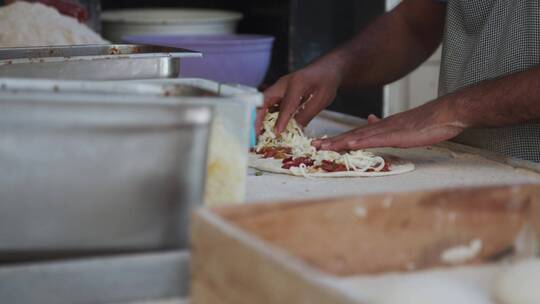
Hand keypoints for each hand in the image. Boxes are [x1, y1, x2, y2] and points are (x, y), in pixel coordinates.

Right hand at [255, 59, 343, 134]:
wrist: (326, 69)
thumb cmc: (326, 82)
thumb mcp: (321, 100)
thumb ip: (306, 115)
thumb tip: (294, 130)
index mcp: (297, 83)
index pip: (287, 104)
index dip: (281, 120)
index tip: (276, 133)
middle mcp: (283, 84)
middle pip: (264, 100)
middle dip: (257, 117)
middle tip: (254, 133)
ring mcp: (279, 88)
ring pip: (263, 103)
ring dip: (258, 118)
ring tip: (257, 134)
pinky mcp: (279, 93)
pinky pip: (269, 105)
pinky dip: (265, 116)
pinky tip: (264, 128)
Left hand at [313, 99, 467, 150]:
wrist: (445, 113)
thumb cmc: (428, 122)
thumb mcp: (402, 124)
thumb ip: (384, 124)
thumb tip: (369, 120)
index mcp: (382, 126)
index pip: (355, 134)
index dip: (338, 139)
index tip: (322, 144)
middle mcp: (380, 127)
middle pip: (351, 135)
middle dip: (331, 142)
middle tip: (313, 147)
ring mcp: (387, 130)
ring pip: (358, 137)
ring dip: (339, 143)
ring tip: (322, 147)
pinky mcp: (396, 135)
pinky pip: (375, 139)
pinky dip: (360, 142)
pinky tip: (348, 145)